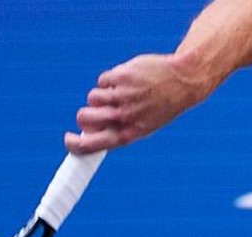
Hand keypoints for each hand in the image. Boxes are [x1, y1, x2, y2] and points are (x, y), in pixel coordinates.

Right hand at [65, 53, 211, 153]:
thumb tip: (90, 132)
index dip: (75, 144)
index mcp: (129, 134)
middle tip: (92, 112)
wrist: (183, 81)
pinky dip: (110, 80)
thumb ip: (118, 129)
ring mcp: (122, 96)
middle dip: (83, 116)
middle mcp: (124, 116)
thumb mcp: (144, 125)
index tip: (69, 140)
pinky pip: (102, 80)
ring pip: (92, 97)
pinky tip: (127, 81)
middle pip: (84, 118)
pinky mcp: (121, 76)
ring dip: (100, 96)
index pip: (92, 145)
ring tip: (120, 94)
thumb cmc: (162, 106)